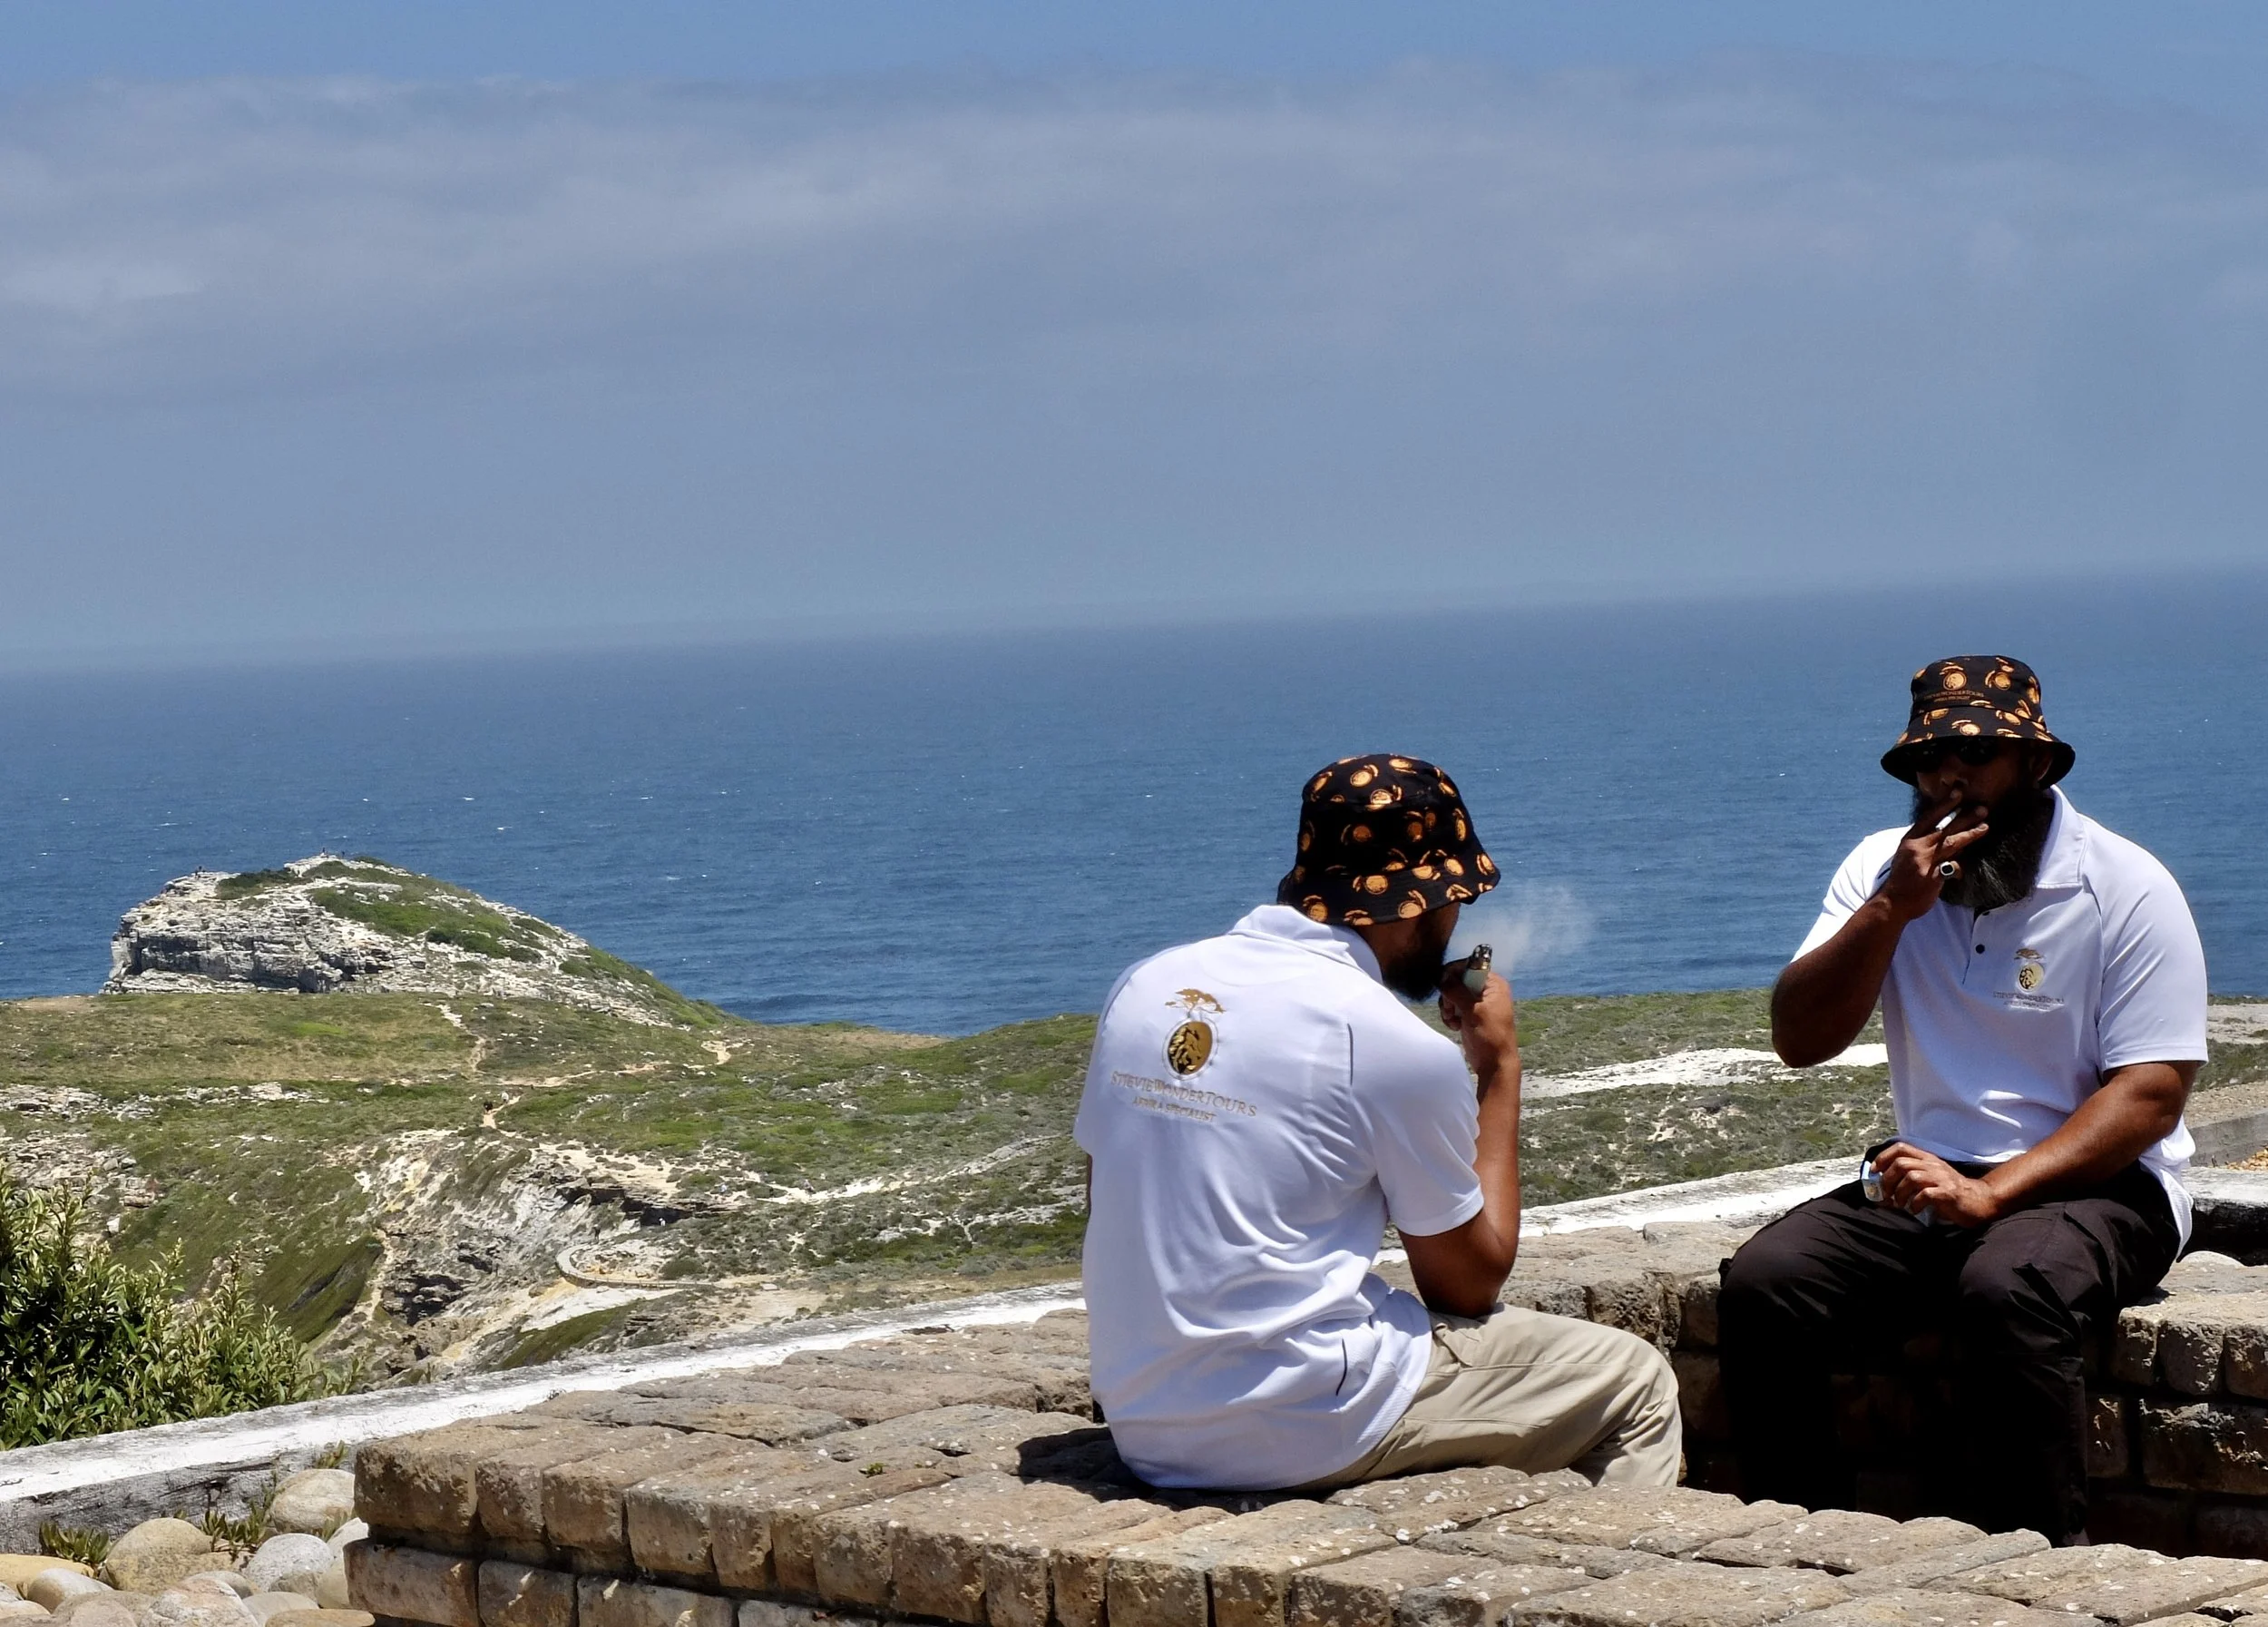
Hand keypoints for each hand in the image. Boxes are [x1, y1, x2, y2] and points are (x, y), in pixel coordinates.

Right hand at [1439, 965, 1517, 1084]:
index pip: (1469, 966)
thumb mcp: (1474, 1011)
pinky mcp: (1470, 1014)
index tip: (1443, 985)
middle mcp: (1487, 990)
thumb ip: (1457, 991)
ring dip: (1448, 1007)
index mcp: (1494, 984)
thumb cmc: (1490, 1036)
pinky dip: (1450, 1015)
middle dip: (1449, 994)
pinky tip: (1454, 1026)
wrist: (1494, 1063)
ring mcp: (1478, 1003)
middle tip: (1450, 1009)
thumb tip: (1440, 976)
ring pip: (1452, 994)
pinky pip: (1453, 1006)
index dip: (1454, 973)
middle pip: (1458, 979)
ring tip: (1452, 1020)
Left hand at [1871, 1141, 2001, 1227]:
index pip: (1900, 1147)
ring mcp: (1941, 1178)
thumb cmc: (1949, 1192)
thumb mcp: (1929, 1179)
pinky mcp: (1948, 1193)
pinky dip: (1914, 1203)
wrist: (1979, 1200)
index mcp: (1927, 1159)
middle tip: (1886, 1194)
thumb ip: (1908, 1179)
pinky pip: (1925, 1194)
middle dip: (1887, 1180)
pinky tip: (1914, 1209)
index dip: (1883, 1157)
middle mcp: (1933, 1165)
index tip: (1874, 1171)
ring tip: (1900, 1204)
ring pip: (1911, 1177)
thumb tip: (1881, 1190)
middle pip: (1901, 1164)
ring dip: (1899, 1193)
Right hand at [1879, 792, 1993, 921]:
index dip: (1944, 805)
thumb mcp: (1908, 855)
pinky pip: (1953, 868)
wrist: (1893, 901)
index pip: (1929, 817)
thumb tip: (1950, 835)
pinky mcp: (1934, 877)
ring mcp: (1926, 862)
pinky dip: (1959, 867)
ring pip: (1952, 844)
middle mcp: (1918, 848)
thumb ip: (1927, 844)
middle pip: (1945, 829)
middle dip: (1965, 817)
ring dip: (1970, 834)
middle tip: (1982, 809)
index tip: (1958, 793)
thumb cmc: (1902, 877)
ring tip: (1985, 827)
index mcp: (1910, 840)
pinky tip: (1960, 870)